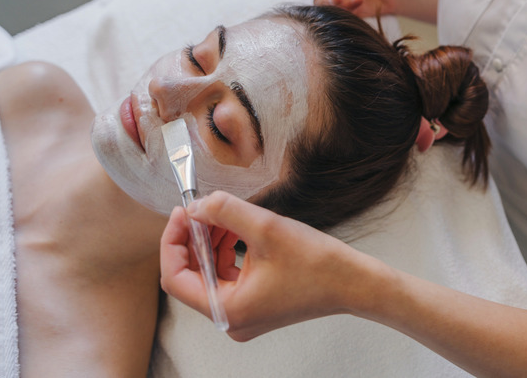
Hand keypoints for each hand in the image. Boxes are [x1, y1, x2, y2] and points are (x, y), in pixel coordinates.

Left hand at [160, 191, 369, 340]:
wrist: (353, 283)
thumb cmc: (317, 264)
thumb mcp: (266, 228)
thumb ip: (225, 211)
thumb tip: (196, 206)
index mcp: (227, 309)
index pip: (175, 277)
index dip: (173, 241)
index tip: (182, 212)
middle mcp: (230, 319)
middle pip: (191, 275)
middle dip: (193, 238)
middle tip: (200, 208)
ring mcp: (243, 315)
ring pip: (209, 274)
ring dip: (210, 242)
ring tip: (222, 215)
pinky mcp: (255, 306)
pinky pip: (227, 277)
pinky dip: (226, 252)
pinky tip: (236, 229)